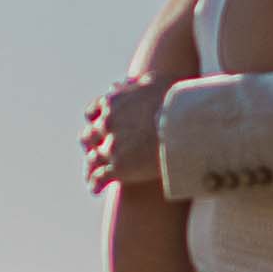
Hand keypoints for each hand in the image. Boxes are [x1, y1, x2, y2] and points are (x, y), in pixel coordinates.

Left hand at [87, 73, 174, 196]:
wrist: (185, 123)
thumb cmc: (176, 99)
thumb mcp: (155, 82)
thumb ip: (136, 84)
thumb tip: (125, 84)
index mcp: (112, 102)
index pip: (92, 112)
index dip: (96, 120)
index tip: (100, 125)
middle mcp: (106, 124)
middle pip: (87, 136)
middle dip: (91, 143)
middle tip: (96, 150)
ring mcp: (111, 147)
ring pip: (91, 158)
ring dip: (92, 164)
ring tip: (92, 173)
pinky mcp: (118, 168)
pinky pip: (98, 178)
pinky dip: (95, 184)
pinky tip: (96, 189)